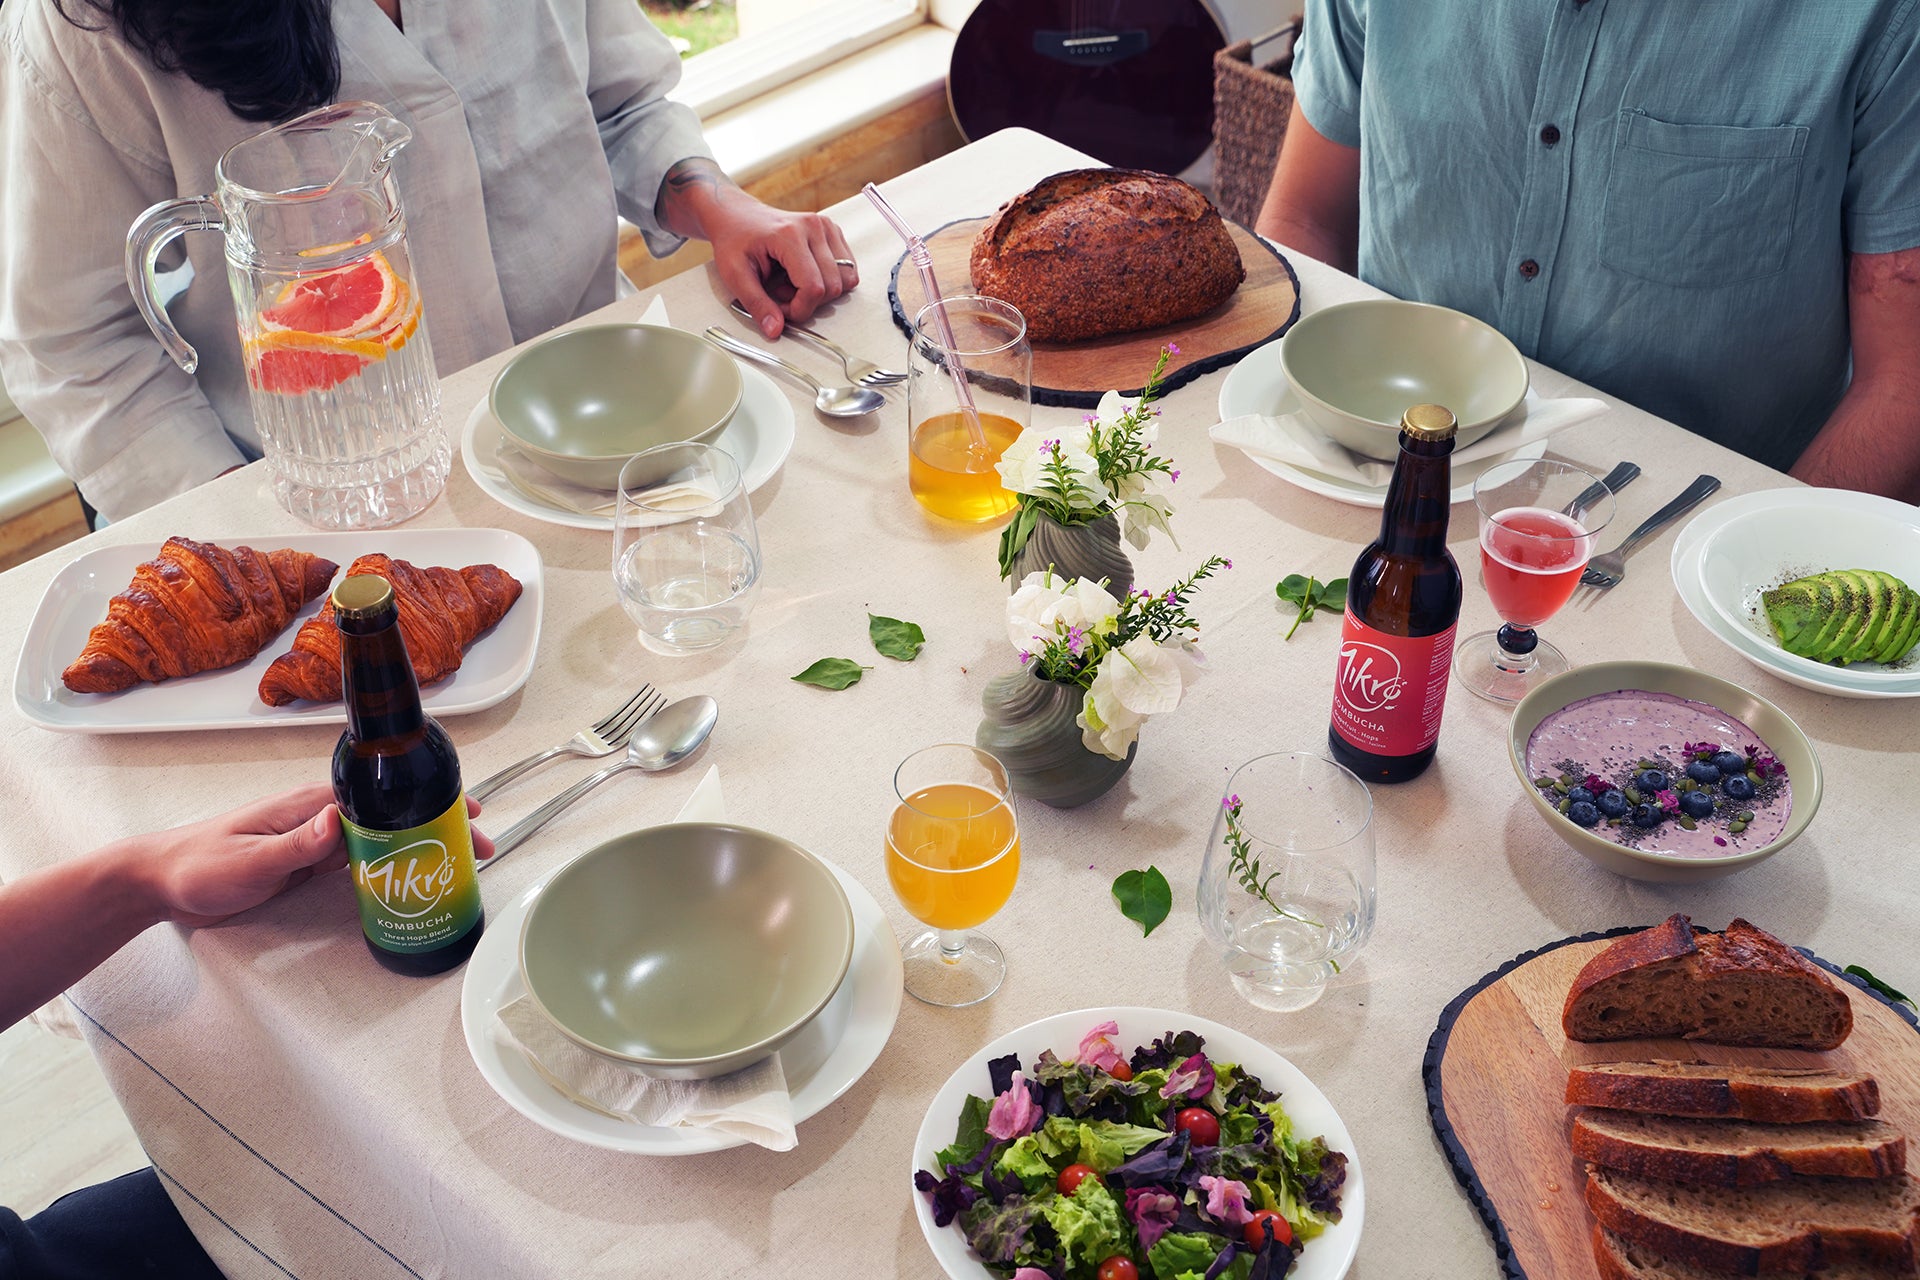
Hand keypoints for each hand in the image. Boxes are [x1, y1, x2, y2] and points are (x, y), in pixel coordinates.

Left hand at [141, 784, 496, 927]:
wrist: (160, 883)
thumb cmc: (198, 866)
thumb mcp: (247, 860)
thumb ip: (295, 844)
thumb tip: (339, 821)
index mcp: (311, 805)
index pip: (383, 794)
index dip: (428, 801)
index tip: (465, 812)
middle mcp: (320, 815)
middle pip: (394, 812)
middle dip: (440, 824)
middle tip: (480, 847)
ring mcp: (316, 838)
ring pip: (384, 834)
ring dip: (423, 845)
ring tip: (460, 863)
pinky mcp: (310, 861)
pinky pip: (363, 858)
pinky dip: (394, 864)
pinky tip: (411, 879)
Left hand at [708, 197, 857, 338]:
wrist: (738, 215)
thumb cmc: (735, 241)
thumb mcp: (735, 275)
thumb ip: (756, 303)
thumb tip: (775, 330)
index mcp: (789, 235)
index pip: (814, 287)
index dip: (799, 309)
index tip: (779, 308)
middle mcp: (814, 227)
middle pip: (833, 286)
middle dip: (809, 302)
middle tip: (782, 294)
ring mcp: (826, 227)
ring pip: (845, 279)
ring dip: (822, 292)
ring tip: (793, 283)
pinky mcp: (832, 232)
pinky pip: (847, 268)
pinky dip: (829, 280)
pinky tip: (805, 274)